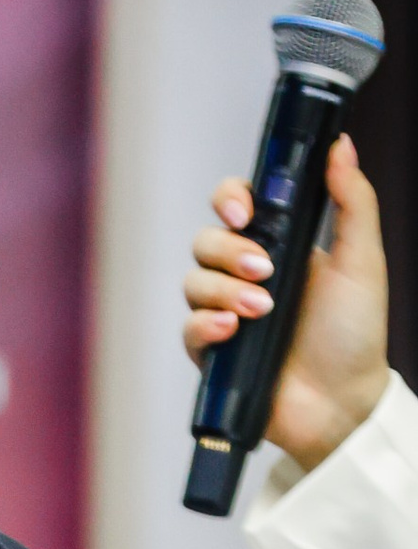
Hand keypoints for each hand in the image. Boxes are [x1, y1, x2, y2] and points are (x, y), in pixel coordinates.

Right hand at [181, 130, 389, 470]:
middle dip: (231, 251)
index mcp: (279, 245)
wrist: (342, 402)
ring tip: (260, 310)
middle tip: (265, 271)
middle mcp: (246, 275)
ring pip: (193, 281)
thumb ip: (352, 201)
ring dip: (223, 291)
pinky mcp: (211, 351)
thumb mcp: (362, 260)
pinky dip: (205, 324)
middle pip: (207, 240)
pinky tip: (232, 331)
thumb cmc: (356, 334)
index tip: (245, 211)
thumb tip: (341, 146)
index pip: (236, 205)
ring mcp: (225, 313)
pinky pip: (187, 326)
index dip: (230, 200)